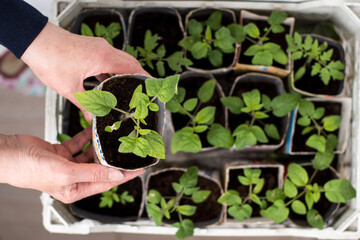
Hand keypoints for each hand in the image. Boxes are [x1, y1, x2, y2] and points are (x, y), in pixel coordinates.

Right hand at [0, 126, 143, 202]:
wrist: (7, 153)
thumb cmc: (29, 169)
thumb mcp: (66, 173)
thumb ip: (93, 173)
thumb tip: (116, 175)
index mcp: (74, 190)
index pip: (106, 183)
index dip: (123, 175)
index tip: (138, 167)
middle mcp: (72, 178)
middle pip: (100, 168)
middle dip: (113, 158)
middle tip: (129, 148)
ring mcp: (67, 165)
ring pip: (90, 154)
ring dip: (99, 145)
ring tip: (113, 136)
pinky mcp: (61, 152)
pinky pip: (78, 143)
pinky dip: (85, 137)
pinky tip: (94, 129)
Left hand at [21, 22, 148, 120]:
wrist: (34, 40)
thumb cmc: (50, 60)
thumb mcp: (69, 88)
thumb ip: (84, 104)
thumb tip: (92, 119)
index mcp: (103, 58)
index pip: (132, 67)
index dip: (145, 78)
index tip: (153, 87)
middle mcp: (104, 49)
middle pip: (129, 62)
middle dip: (138, 76)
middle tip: (143, 90)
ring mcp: (97, 47)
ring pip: (119, 60)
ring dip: (125, 72)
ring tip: (129, 88)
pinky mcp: (90, 47)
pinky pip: (108, 59)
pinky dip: (113, 69)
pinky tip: (109, 82)